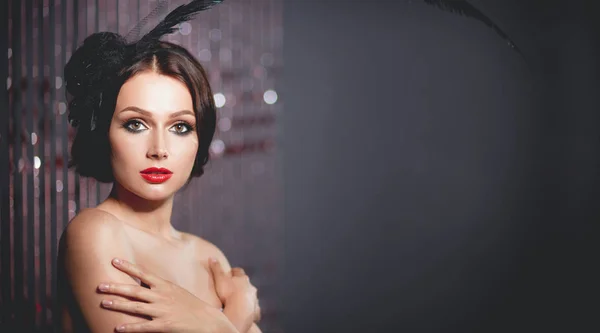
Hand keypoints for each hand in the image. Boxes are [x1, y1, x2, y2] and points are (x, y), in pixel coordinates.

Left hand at [98, 258, 237, 332]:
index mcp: (165, 286)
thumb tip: (146, 282)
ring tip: (103, 302)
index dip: (127, 267)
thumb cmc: (192, 306)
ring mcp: (162, 311)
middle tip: (99, 284)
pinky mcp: (165, 325)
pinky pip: (143, 326)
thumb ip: (162, 287)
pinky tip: (117, 328)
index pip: (143, 273)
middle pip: (134, 290)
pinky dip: (130, 327)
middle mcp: (162, 296)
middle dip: (116, 286)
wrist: (209, 321)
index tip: (113, 260)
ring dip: (118, 304)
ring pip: (135, 307)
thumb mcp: (178, 291)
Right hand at [209, 258, 260, 322]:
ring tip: (239, 301)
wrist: (240, 311)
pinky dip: (250, 308)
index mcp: (242, 278)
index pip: (238, 271)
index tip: (229, 273)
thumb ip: (216, 269)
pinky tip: (247, 312)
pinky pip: (254, 308)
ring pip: (251, 295)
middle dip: (241, 284)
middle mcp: (251, 286)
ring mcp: (254, 298)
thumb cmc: (229, 293)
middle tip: (233, 288)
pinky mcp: (256, 309)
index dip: (234, 272)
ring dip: (246, 296)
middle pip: (246, 283)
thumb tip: (212, 257)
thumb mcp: (220, 279)